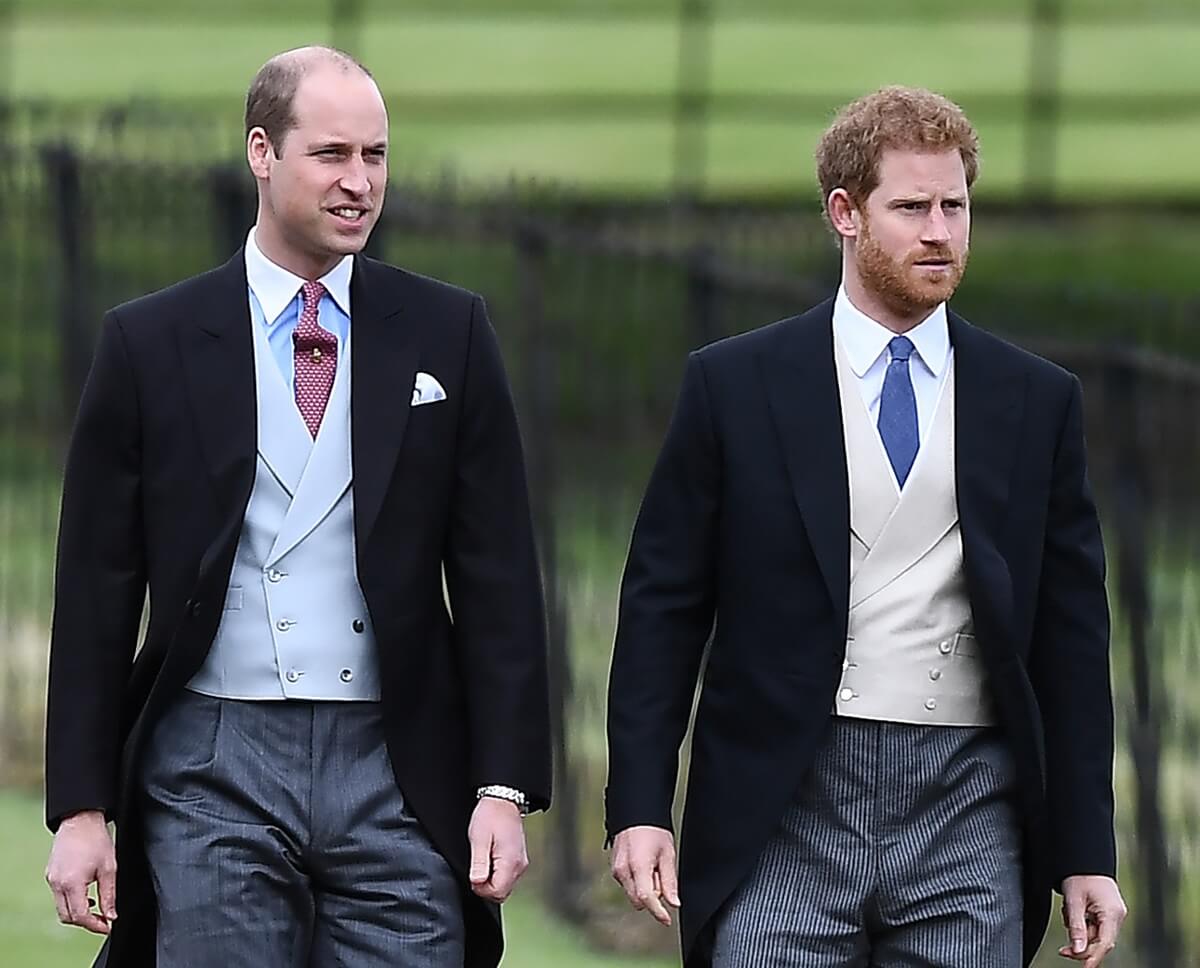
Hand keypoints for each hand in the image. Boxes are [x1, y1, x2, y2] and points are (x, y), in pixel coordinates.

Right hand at [45, 810, 116, 934]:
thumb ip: (109, 894)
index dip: (94, 925)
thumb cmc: (96, 839)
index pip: (80, 916)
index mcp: (71, 883)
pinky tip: (86, 894)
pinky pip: (58, 896)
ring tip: (96, 907)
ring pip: (62, 908)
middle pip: (68, 916)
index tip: (107, 926)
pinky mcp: (50, 875)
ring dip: (78, 912)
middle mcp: (57, 884)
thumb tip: (111, 915)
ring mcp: (51, 879)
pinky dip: (71, 901)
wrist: (80, 819)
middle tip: (103, 919)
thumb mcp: (109, 868)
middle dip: (85, 922)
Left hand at [467, 797, 528, 901]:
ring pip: (505, 886)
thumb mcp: (478, 838)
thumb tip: (477, 882)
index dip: (481, 889)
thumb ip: (479, 863)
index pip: (497, 892)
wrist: (503, 800)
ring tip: (484, 859)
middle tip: (477, 868)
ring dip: (492, 880)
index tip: (474, 876)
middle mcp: (519, 865)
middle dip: (486, 887)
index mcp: (510, 861)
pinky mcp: (519, 859)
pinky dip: (497, 874)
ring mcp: (521, 862)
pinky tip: (490, 858)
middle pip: (502, 892)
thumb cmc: (491, 815)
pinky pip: (507, 876)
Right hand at [611, 825, 679, 926]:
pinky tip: (644, 864)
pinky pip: (628, 884)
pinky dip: (638, 880)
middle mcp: (622, 871)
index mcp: (637, 866)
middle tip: (661, 874)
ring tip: (652, 865)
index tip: (666, 919)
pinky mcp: (614, 868)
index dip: (658, 912)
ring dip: (645, 888)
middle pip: (639, 900)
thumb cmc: (653, 830)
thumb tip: (673, 903)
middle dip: (653, 895)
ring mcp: (616, 870)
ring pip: (633, 893)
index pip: (646, 899)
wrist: (636, 813)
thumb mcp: (667, 854)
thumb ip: (669, 881)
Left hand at [1058, 875, 1126, 967]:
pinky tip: (1073, 911)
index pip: (1105, 943)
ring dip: (1080, 932)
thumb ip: (1076, 927)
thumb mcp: (1074, 901)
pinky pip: (1095, 925)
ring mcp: (1113, 913)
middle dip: (1082, 947)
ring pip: (1096, 934)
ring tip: (1068, 913)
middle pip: (1101, 942)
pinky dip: (1082, 924)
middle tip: (1064, 951)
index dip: (1094, 958)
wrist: (1083, 858)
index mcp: (1112, 913)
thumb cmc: (1080, 874)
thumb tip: (1077, 950)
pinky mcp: (1107, 911)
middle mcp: (1116, 915)